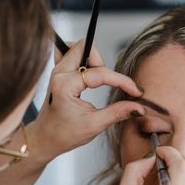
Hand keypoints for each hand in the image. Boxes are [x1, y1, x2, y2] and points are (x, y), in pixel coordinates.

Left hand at [27, 40, 144, 163]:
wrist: (44, 139)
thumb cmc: (65, 134)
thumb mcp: (95, 125)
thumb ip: (118, 112)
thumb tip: (139, 107)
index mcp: (65, 85)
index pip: (101, 73)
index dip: (122, 81)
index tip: (136, 91)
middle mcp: (59, 73)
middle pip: (87, 48)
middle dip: (104, 64)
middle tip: (109, 83)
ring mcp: (57, 69)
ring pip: (79, 46)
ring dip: (93, 59)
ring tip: (97, 79)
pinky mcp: (58, 71)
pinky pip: (70, 52)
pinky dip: (83, 58)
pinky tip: (87, 73)